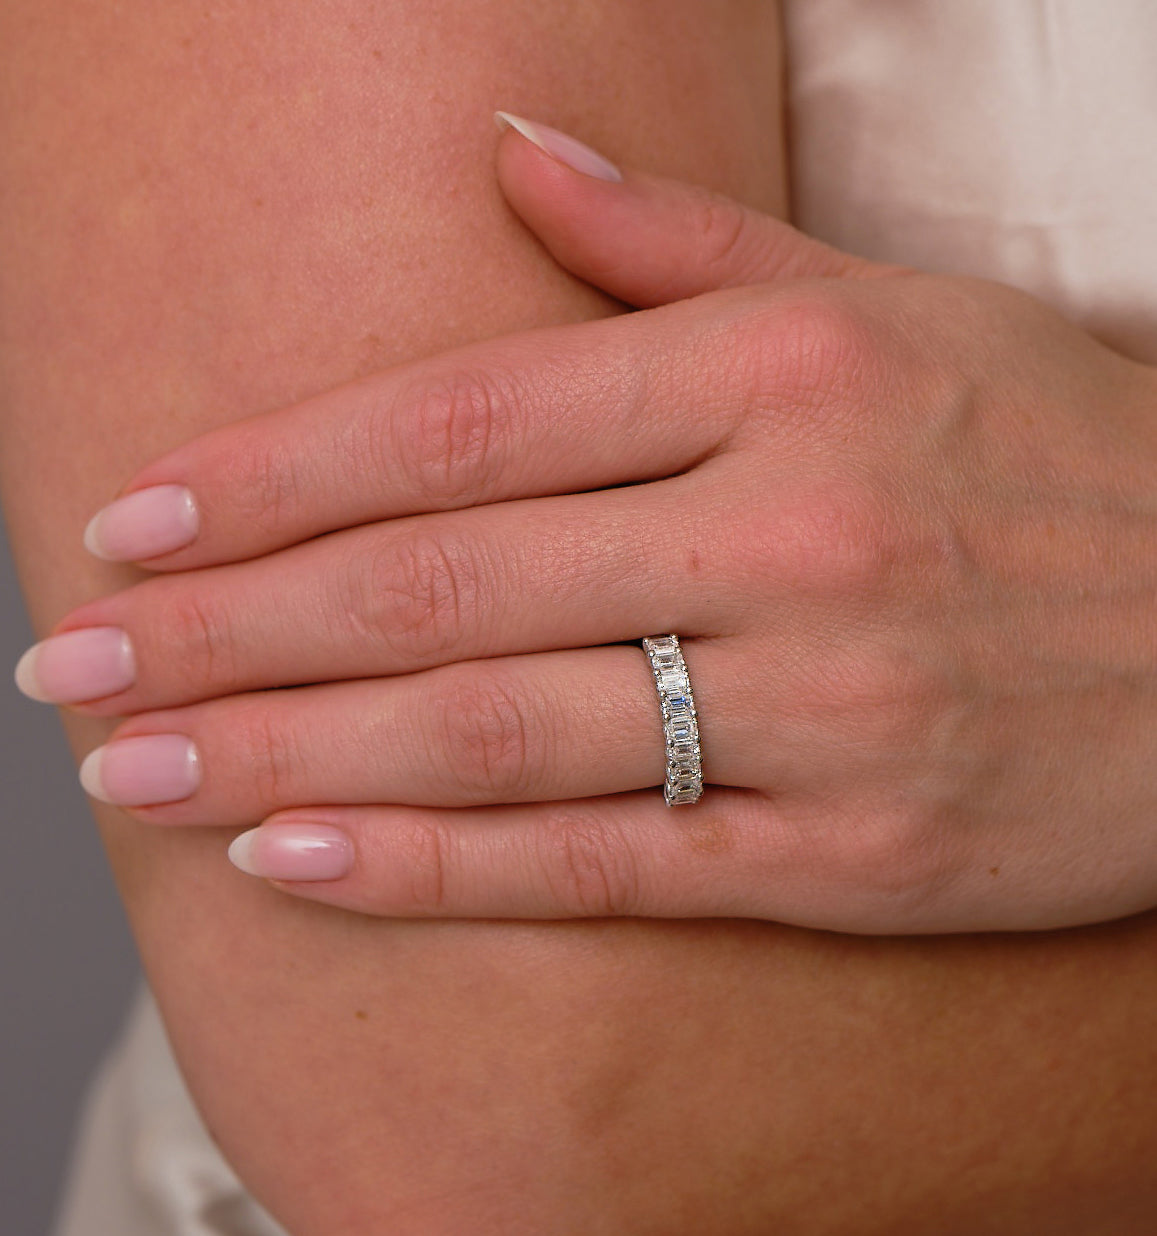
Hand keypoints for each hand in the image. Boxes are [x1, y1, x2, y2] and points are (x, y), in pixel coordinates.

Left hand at [18, 117, 1156, 932]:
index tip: (134, 525)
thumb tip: (511, 160)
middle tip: (74, 671)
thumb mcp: (887, 313)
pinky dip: (440, 869)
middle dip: (228, 630)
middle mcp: (790, 532)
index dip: (272, 475)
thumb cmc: (1055, 462)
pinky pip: (605, 866)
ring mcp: (824, 704)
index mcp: (786, 373)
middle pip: (440, 581)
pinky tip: (301, 863)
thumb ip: (684, 245)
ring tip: (138, 776)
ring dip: (288, 757)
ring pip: (497, 731)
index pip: (460, 417)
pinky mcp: (854, 850)